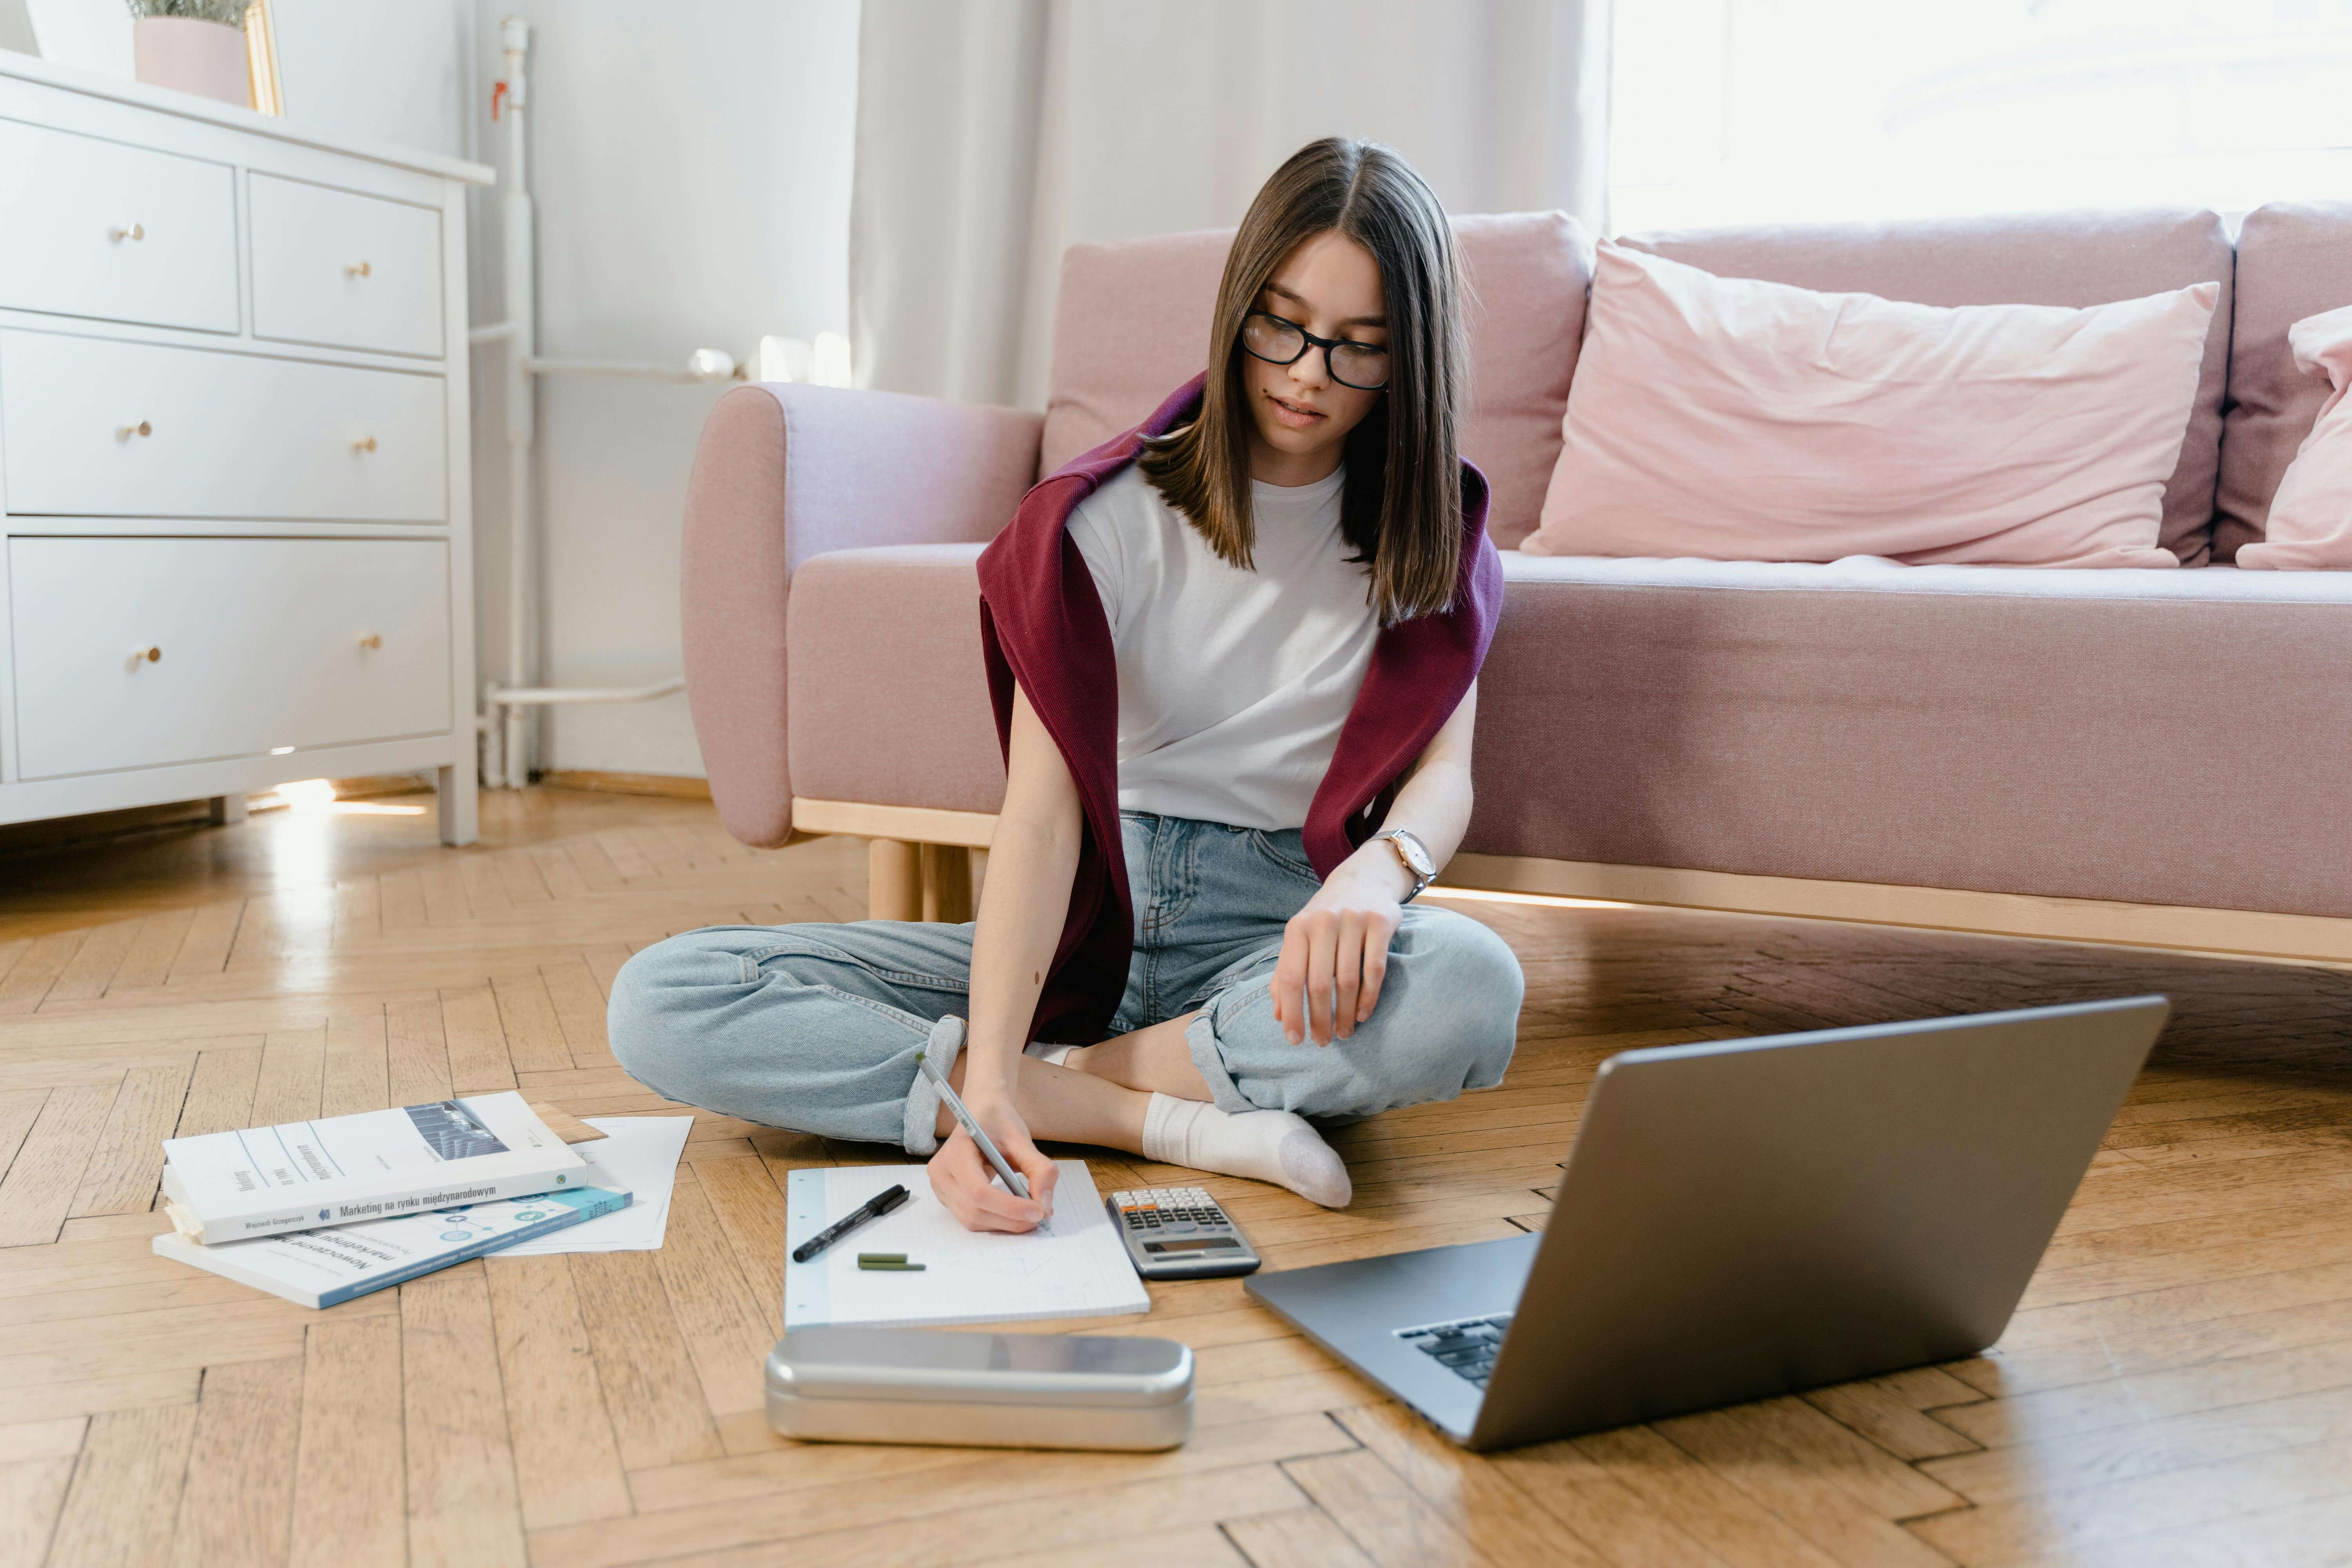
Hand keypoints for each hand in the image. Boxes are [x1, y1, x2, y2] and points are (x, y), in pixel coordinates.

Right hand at [926, 1089, 1059, 1232]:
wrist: (982, 1114)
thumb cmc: (998, 1123)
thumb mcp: (1022, 1139)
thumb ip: (1039, 1169)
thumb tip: (1045, 1205)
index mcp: (955, 1152)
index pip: (978, 1191)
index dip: (1009, 1207)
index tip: (1039, 1211)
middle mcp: (941, 1173)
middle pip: (975, 1211)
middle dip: (1011, 1219)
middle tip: (1041, 1216)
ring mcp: (941, 1188)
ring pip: (973, 1221)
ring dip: (1005, 1224)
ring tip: (1030, 1215)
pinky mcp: (948, 1198)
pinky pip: (972, 1219)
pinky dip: (997, 1222)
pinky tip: (1015, 1213)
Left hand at [1273, 850, 1407, 1045]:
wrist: (1362, 881)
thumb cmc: (1324, 920)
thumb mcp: (1299, 939)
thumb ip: (1285, 974)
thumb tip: (1277, 1016)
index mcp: (1298, 928)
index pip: (1291, 978)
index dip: (1292, 1013)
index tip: (1296, 1040)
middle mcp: (1323, 922)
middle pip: (1320, 983)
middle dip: (1320, 1020)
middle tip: (1323, 1042)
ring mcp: (1353, 921)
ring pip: (1348, 980)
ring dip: (1346, 1014)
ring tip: (1345, 1033)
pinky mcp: (1380, 923)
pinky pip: (1375, 969)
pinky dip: (1369, 997)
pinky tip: (1363, 1015)